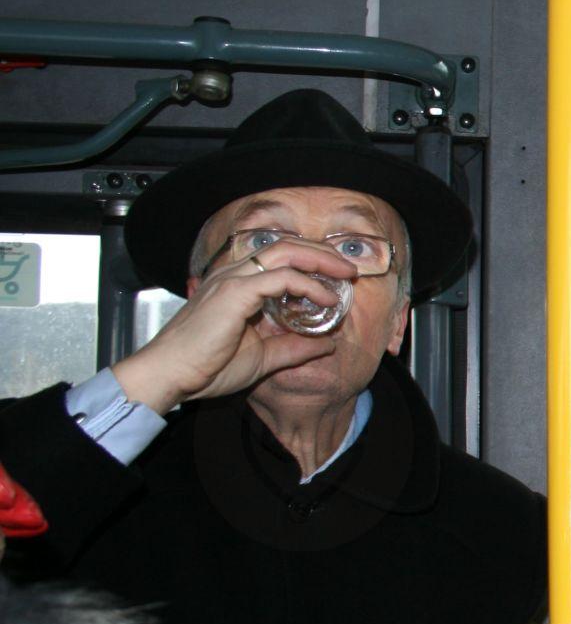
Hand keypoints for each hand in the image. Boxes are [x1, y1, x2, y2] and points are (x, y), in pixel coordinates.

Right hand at [111, 241, 358, 410]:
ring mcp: (232, 280)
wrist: (169, 376)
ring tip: (344, 274)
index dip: (312, 262)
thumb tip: (327, 345)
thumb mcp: (262, 359)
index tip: (338, 278)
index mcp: (237, 285)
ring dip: (320, 260)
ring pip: (285, 253)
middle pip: (286, 247)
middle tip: (349, 268)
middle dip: (322, 254)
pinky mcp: (234, 293)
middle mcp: (233, 275)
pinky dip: (307, 285)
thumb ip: (293, 349)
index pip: (280, 259)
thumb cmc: (205, 368)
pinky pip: (280, 278)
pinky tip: (325, 299)